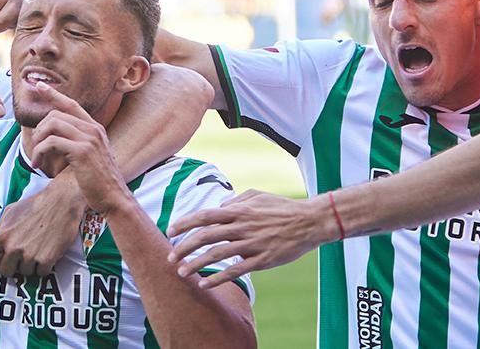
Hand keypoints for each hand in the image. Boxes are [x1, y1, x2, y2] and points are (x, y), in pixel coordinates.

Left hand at [0, 179, 84, 275]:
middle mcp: (13, 248)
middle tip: (21, 256)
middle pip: (5, 271)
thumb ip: (0, 230)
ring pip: (25, 273)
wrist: (61, 202)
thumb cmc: (35, 204)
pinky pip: (41, 273)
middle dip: (12, 265)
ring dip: (30, 265)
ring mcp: (30, 255)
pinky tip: (47, 252)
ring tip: (37, 249)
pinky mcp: (46, 260)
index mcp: (1, 236)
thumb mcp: (10, 212)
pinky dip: (45, 266)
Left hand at [26, 83, 131, 214]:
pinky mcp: (82, 151)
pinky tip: (39, 164)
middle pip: (56, 114)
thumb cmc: (98, 181)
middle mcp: (93, 129)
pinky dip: (40, 152)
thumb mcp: (89, 156)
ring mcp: (89, 139)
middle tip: (36, 147)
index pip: (72, 104)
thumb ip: (77, 143)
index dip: (54, 94)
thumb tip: (55, 139)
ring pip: (52, 124)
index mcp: (95, 128)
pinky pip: (51, 142)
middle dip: (40, 129)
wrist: (113, 197)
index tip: (39, 86)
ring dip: (38, 141)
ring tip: (36, 158)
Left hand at [166, 190, 336, 288]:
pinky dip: (218, 278)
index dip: (184, 223)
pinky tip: (205, 284)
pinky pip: (236, 271)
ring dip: (196, 264)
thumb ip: (235, 200)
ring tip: (182, 273)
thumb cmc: (282, 207)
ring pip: (216, 255)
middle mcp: (241, 226)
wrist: (309, 222)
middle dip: (184, 247)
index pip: (204, 216)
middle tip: (171, 258)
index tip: (170, 231)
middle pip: (204, 236)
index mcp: (238, 210)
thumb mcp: (257, 195)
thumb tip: (218, 206)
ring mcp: (251, 244)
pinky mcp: (262, 260)